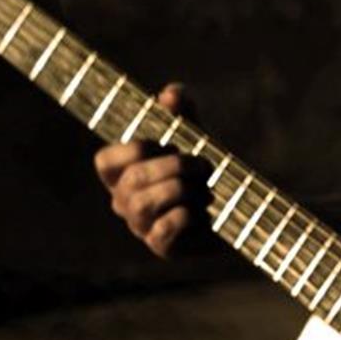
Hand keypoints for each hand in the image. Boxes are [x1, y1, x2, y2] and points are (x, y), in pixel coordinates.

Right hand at [92, 83, 213, 258]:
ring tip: (206, 189)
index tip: (163, 143)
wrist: (235, 208)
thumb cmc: (202, 169)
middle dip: (174, 167)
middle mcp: (125, 201)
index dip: (132, 149)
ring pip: (143, 204)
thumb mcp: (194, 135)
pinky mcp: (161, 247)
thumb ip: (181, 111)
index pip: (105, 161)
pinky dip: (188, 216)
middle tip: (204, 165)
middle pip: (132, 181)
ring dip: (182, 190)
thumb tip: (170, 93)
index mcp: (125, 172)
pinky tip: (204, 211)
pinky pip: (163, 230)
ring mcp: (140, 226)